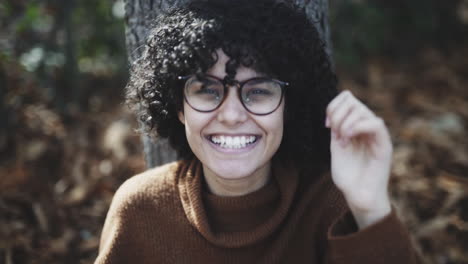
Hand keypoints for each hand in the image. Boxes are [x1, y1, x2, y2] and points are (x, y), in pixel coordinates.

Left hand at [326, 90, 391, 228]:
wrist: (359, 196)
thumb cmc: (348, 176)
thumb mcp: (337, 147)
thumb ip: (337, 129)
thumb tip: (334, 113)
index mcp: (356, 126)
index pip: (347, 98)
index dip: (333, 107)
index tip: (327, 125)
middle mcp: (368, 127)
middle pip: (352, 100)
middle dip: (337, 115)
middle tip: (335, 135)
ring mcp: (376, 134)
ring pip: (361, 109)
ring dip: (345, 124)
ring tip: (343, 141)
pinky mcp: (384, 144)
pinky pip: (375, 123)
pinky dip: (356, 128)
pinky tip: (348, 140)